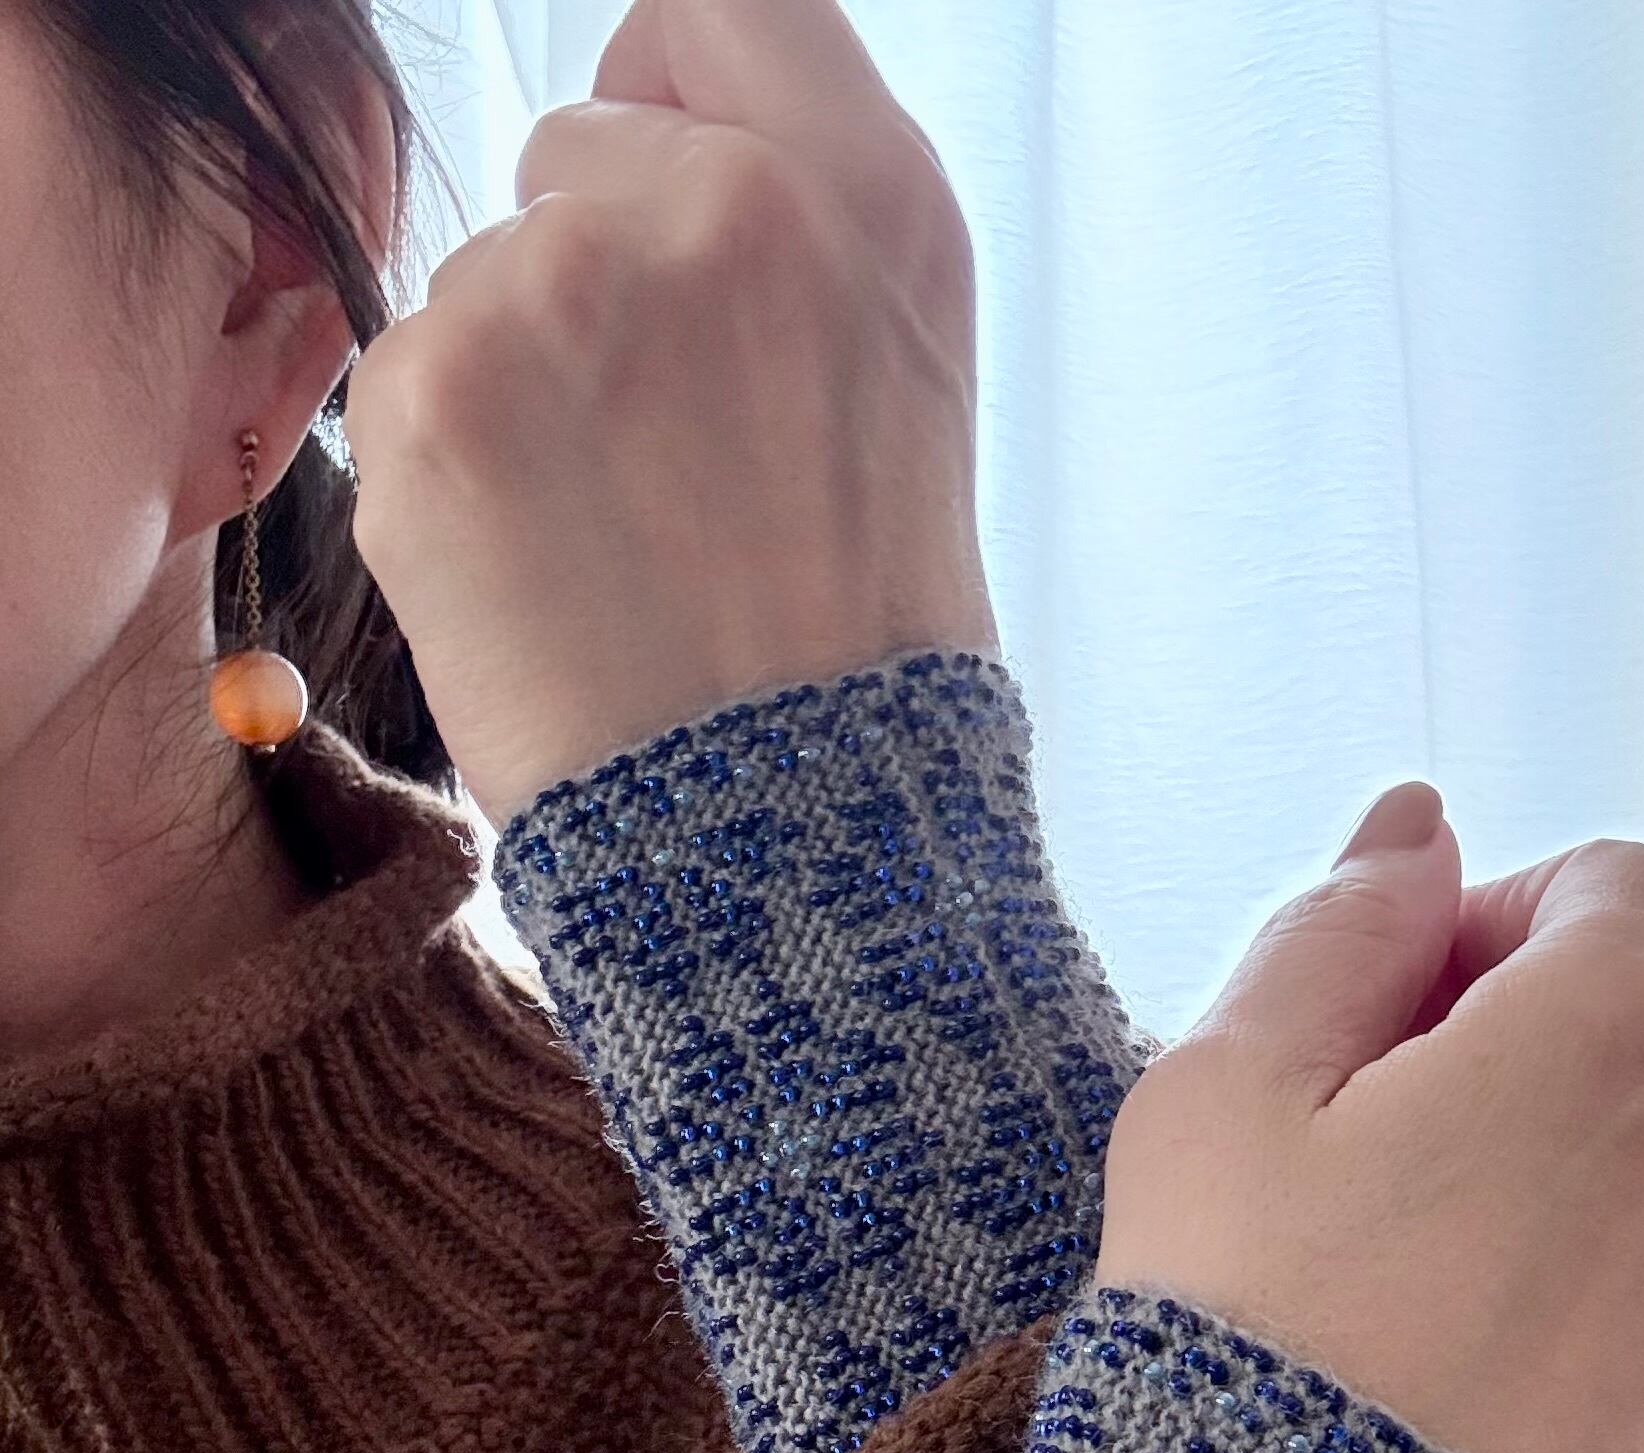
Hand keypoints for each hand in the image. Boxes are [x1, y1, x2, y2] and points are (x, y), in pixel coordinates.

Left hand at [341, 0, 998, 833]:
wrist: (789, 840)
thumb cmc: (853, 641)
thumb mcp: (903, 376)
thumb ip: (795, 211)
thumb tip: (637, 115)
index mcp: (867, 189)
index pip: (709, 5)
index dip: (669, 101)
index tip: (670, 210)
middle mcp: (721, 200)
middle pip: (571, 152)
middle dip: (594, 281)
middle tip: (667, 465)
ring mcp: (566, 287)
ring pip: (485, 282)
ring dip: (518, 391)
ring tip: (613, 543)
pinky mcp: (437, 391)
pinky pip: (404, 380)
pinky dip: (447, 477)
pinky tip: (536, 578)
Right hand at [1094, 786, 1643, 1452]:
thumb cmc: (1249, 1382)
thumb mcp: (1212, 1112)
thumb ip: (1336, 931)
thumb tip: (1419, 824)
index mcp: (1626, 1019)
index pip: (1609, 896)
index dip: (1496, 953)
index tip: (1412, 1050)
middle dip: (1576, 1088)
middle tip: (1425, 1223)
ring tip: (1503, 1338)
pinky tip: (1599, 1408)